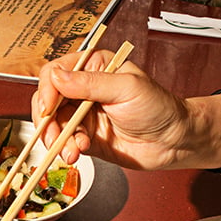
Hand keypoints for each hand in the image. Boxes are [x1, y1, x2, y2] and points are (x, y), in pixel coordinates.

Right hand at [32, 53, 194, 169]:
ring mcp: (83, 115)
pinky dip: (67, 149)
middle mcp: (84, 90)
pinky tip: (77, 153)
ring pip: (54, 125)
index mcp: (93, 67)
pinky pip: (65, 142)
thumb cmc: (158, 107)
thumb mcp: (126, 88)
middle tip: (52, 135)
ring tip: (71, 151)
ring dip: (57, 139)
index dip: (47, 90)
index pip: (56, 73)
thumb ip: (90, 83)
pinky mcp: (85, 137)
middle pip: (48, 101)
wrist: (173, 141)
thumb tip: (56, 76)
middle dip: (47, 120)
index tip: (47, 108)